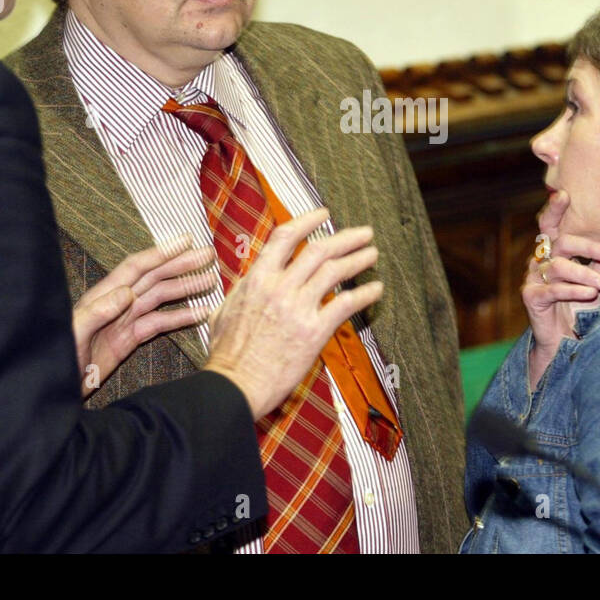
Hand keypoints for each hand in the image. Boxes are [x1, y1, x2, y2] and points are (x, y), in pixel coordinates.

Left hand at [73, 239, 217, 398]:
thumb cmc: (57, 361)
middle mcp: (115, 304)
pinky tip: (199, 313)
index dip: (161, 253)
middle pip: (153, 278)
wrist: (53, 392)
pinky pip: (159, 324)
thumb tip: (127, 293)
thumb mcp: (72, 336)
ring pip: (160, 298)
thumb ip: (97, 313)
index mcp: (102, 297)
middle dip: (181, 265)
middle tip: (208, 256)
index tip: (186, 241)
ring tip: (210, 281)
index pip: (136, 268)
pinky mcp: (128, 341)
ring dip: (185, 289)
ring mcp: (123, 322)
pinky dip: (180, 318)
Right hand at [203, 208, 382, 419]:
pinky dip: (364, 294)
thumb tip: (247, 284)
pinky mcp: (313, 331)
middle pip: (318, 250)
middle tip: (363, 234)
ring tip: (372, 254)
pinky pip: (345, 304)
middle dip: (345, 238)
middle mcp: (279, 287)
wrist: (234, 384)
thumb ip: (241, 293)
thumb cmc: (226, 355)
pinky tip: (376, 289)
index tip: (324, 214)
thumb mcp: (223, 311)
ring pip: (334, 272)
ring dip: (357, 260)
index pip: (285, 237)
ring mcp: (297, 308)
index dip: (307, 221)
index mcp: (256, 279)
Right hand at [522, 190, 599, 390]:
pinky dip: (573, 290)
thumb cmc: (583, 307)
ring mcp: (533, 277)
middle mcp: (540, 260)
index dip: (554, 209)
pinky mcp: (531, 296)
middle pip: (562, 242)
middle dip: (590, 246)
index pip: (551, 224)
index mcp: (553, 251)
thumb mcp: (597, 281)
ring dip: (587, 273)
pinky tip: (590, 293)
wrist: (566, 341)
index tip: (564, 194)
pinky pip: (553, 289)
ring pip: (560, 266)